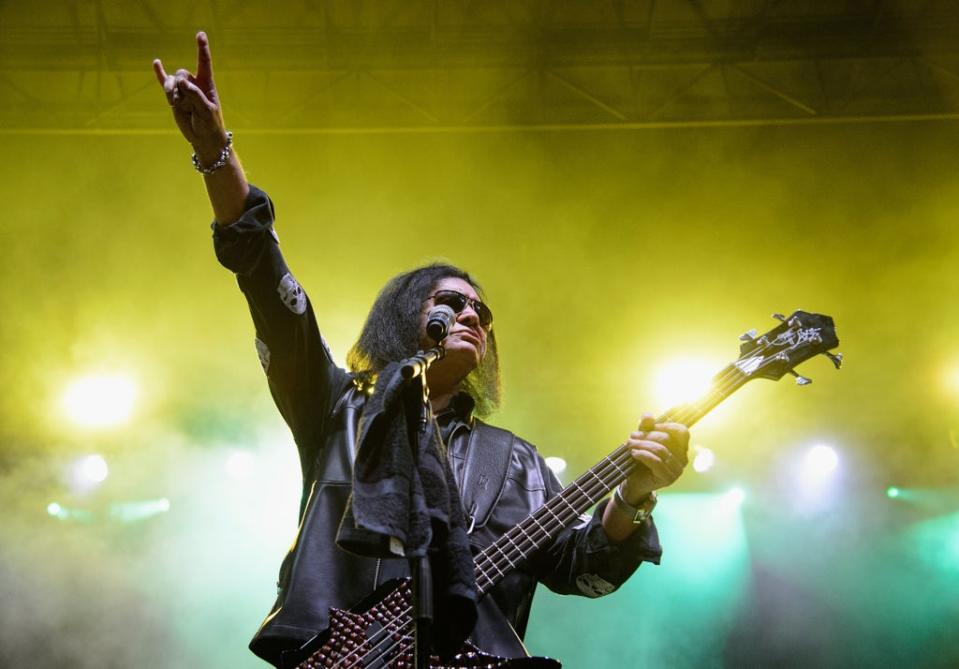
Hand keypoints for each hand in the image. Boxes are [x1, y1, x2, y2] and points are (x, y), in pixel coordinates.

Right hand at [152, 31, 226, 158]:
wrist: (203, 138)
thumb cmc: (210, 124)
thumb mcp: (206, 110)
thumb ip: (195, 94)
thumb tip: (181, 82)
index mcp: (206, 84)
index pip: (204, 62)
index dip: (202, 49)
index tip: (200, 34)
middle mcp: (194, 84)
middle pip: (181, 73)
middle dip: (180, 85)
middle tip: (183, 101)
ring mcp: (183, 91)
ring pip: (171, 81)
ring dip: (171, 91)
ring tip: (174, 103)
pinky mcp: (174, 98)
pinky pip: (165, 83)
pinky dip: (160, 74)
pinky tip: (156, 63)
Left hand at [620, 413, 689, 502]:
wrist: (634, 482)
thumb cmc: (641, 459)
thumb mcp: (643, 439)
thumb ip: (646, 427)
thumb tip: (648, 415)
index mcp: (681, 448)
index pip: (682, 431)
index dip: (666, 426)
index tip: (650, 427)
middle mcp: (683, 459)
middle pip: (667, 439)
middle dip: (647, 435)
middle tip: (632, 436)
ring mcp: (677, 470)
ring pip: (660, 450)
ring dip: (642, 444)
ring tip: (629, 444)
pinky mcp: (668, 479)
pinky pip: (656, 462)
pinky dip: (643, 455)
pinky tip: (634, 454)